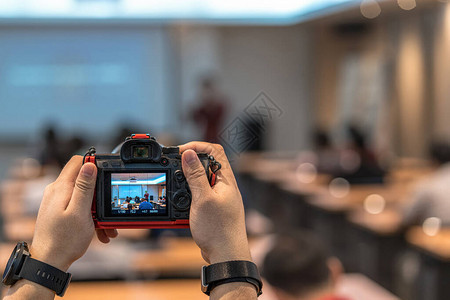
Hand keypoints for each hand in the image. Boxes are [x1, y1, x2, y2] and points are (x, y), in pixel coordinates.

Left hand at [30, 156, 117, 271]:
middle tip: (108, 211)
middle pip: (84, 181)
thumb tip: (89, 165)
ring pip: (84, 197)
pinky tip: (99, 231)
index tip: (105, 175)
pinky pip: (79, 207)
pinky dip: (90, 217)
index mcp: (61, 188)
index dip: (93, 164)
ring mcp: (57, 201)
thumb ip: (85, 187)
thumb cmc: (65, 240)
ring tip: (106, 228)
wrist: (49, 262)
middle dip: (99, 195)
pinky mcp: (59, 211)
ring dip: (97, 210)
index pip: (77, 162)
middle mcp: (57, 191)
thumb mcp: (80, 212)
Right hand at [179, 142, 251, 263]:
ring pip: (200, 181)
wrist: (226, 256)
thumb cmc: (219, 230)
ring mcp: (219, 197)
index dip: (197, 146)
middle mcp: (224, 186)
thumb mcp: (203, 199)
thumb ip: (195, 176)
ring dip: (187, 182)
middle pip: (206, 163)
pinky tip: (181, 205)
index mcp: (225, 179)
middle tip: (174, 167)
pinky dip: (188, 197)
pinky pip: (198, 196)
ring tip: (176, 188)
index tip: (180, 151)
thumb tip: (188, 153)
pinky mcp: (213, 209)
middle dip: (189, 164)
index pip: (214, 150)